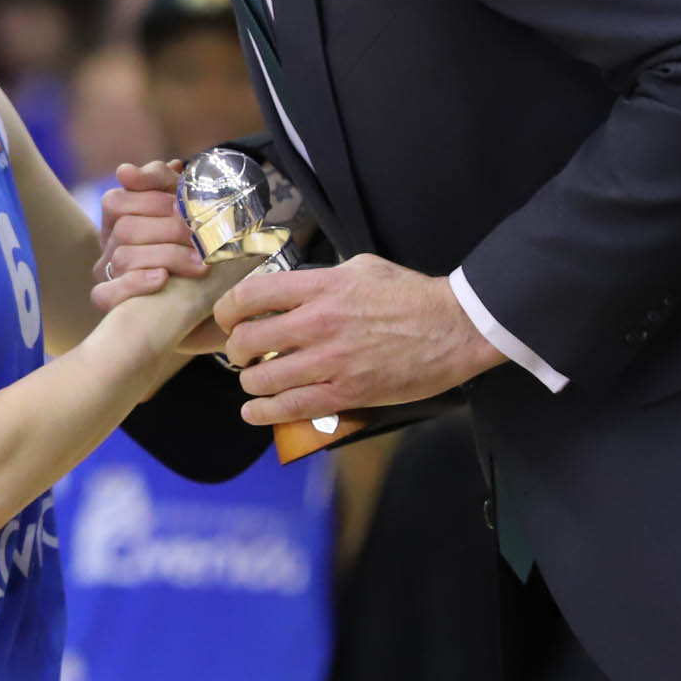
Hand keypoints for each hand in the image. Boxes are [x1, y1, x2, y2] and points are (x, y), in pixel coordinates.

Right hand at [90, 162, 213, 338]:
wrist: (201, 284)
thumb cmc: (186, 234)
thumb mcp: (175, 199)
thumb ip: (166, 179)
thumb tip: (173, 166)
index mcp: (116, 213)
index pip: (117, 200)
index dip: (153, 202)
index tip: (185, 207)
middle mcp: (107, 241)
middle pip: (126, 229)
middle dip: (170, 230)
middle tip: (203, 238)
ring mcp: (105, 271)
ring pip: (124, 259)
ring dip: (167, 257)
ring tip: (200, 263)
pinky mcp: (107, 299)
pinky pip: (104, 294)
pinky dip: (134, 284)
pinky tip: (163, 279)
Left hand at [216, 256, 498, 428]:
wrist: (454, 328)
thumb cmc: (411, 295)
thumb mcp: (361, 267)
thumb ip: (321, 278)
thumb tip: (293, 289)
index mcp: (320, 287)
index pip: (251, 295)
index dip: (227, 309)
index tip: (226, 318)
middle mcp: (318, 323)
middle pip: (248, 339)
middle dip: (235, 349)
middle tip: (240, 352)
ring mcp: (331, 362)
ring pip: (263, 378)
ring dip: (249, 382)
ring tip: (252, 380)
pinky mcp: (346, 393)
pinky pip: (291, 408)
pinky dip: (263, 412)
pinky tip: (254, 411)